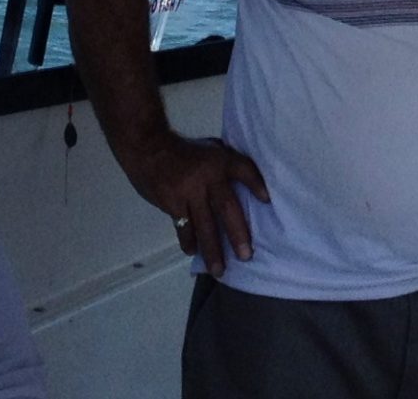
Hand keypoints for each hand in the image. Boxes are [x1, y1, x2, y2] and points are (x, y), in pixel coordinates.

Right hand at [130, 128, 270, 276]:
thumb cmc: (185, 151)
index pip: (243, 170)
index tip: (268, 200)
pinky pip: (183, 227)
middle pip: (226, 207)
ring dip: (212, 249)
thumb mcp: (211, 149)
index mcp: (220, 160)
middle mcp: (207, 177)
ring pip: (203, 225)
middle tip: (246, 256)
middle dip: (237, 234)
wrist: (149, 148)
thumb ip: (225, 165)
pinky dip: (188, 241)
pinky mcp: (171, 203)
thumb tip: (246, 185)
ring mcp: (189, 192)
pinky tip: (193, 253)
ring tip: (219, 269)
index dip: (256, 184)